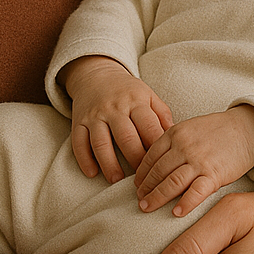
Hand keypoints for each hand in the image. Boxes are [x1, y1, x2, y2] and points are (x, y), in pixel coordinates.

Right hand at [61, 56, 173, 182]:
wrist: (97, 74)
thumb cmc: (128, 91)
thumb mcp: (148, 95)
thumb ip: (162, 115)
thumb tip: (174, 139)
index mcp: (136, 101)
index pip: (148, 126)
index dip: (155, 148)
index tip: (161, 165)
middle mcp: (115, 108)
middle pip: (126, 137)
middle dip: (135, 159)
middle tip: (142, 179)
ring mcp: (95, 115)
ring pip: (101, 142)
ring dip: (109, 163)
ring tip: (116, 180)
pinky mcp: (78, 121)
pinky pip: (78, 142)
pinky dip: (84, 159)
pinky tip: (92, 173)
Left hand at [135, 105, 253, 215]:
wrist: (246, 130)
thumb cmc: (217, 131)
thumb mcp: (189, 128)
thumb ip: (172, 142)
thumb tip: (153, 162)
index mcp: (175, 133)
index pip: (150, 156)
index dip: (141, 173)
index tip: (137, 185)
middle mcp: (184, 146)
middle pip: (158, 171)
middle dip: (146, 188)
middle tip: (139, 201)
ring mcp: (199, 160)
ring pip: (172, 182)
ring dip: (157, 197)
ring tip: (147, 208)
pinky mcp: (215, 173)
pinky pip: (196, 191)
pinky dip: (185, 203)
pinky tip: (176, 212)